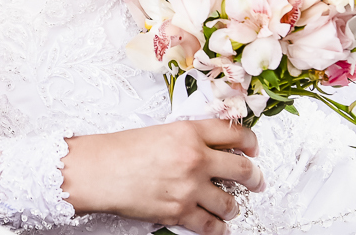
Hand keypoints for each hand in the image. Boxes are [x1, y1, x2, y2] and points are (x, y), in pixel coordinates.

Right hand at [60, 120, 263, 233]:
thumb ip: (189, 138)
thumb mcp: (161, 131)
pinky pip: (210, 226)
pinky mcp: (179, 212)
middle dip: (254, 178)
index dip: (251, 143)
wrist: (99, 171)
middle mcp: (195, 159)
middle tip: (257, 181)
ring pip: (230, 203)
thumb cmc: (121, 150)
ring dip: (234, 207)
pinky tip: (218, 226)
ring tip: (231, 206)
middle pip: (243, 170)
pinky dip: (218, 228)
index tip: (253, 149)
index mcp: (190, 133)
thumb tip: (212, 148)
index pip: (235, 134)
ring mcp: (189, 188)